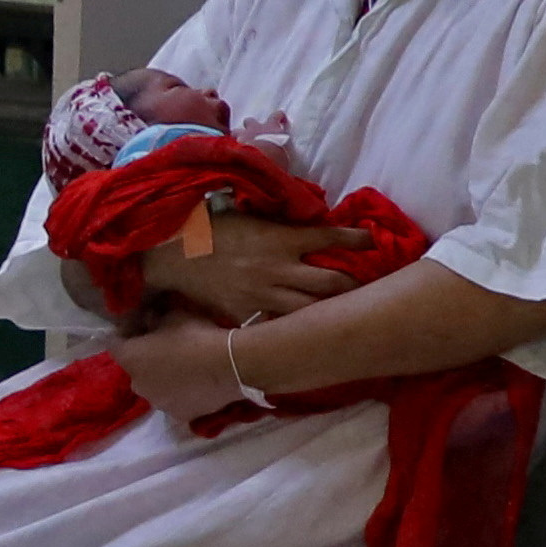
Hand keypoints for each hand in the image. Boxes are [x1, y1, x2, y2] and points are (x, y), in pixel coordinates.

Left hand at [119, 314, 253, 424]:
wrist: (229, 366)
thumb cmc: (196, 335)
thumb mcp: (173, 315)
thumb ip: (154, 317)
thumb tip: (148, 318)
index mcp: (130, 359)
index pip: (115, 344)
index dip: (126, 333)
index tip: (139, 324)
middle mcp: (137, 385)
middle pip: (135, 368)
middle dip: (145, 357)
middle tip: (163, 345)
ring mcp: (158, 403)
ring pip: (154, 387)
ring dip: (162, 377)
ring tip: (182, 366)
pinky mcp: (179, 415)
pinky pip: (174, 400)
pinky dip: (179, 392)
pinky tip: (195, 383)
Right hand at [145, 210, 352, 326]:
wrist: (174, 255)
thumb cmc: (209, 228)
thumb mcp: (248, 215)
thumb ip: (277, 220)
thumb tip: (303, 217)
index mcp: (281, 238)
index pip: (330, 238)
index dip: (356, 239)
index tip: (371, 240)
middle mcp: (280, 269)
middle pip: (332, 282)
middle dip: (354, 285)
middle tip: (367, 288)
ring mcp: (266, 296)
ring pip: (311, 310)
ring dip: (332, 311)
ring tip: (346, 314)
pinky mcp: (249, 314)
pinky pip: (280, 324)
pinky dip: (295, 327)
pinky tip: (306, 331)